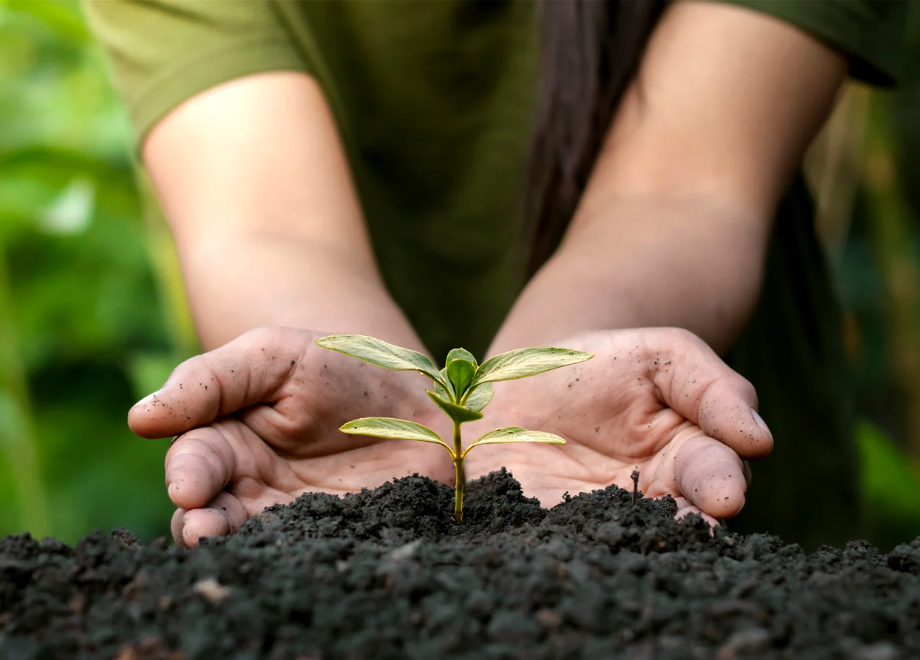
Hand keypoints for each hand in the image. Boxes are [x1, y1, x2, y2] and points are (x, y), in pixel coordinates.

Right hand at [129, 327, 451, 546]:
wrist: (415, 397)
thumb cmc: (338, 364)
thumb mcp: (275, 355)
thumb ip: (209, 382)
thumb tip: (139, 418)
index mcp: (227, 442)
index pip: (194, 462)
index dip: (188, 476)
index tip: (188, 487)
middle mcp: (251, 489)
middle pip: (210, 517)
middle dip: (202, 526)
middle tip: (204, 530)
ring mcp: (293, 519)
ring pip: (253, 544)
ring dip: (240, 549)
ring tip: (235, 546)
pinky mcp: (337, 538)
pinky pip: (313, 554)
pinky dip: (301, 559)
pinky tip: (298, 558)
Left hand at [462, 329, 772, 523]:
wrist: (524, 383)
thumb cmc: (603, 365)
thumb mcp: (662, 356)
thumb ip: (713, 388)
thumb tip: (759, 440)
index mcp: (692, 459)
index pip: (716, 473)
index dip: (720, 482)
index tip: (726, 495)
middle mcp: (656, 501)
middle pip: (682, 520)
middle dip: (690, 523)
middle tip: (695, 527)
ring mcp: (604, 522)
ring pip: (631, 543)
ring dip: (638, 544)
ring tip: (640, 545)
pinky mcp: (554, 531)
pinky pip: (568, 544)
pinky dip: (574, 548)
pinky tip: (573, 547)